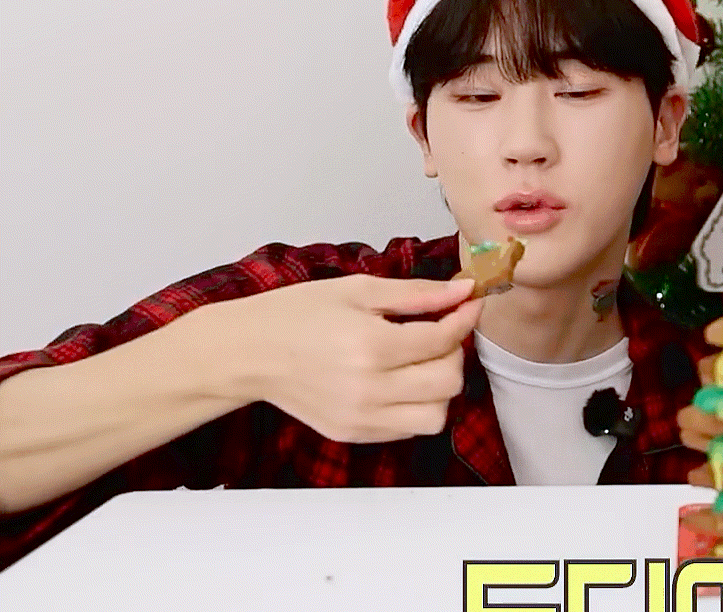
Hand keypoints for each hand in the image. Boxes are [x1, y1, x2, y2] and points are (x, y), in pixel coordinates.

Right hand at [211, 275, 481, 442]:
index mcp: (370, 346)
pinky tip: (400, 380)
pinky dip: (417, 406)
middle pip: (448, 381)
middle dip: (455, 351)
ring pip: (436, 415)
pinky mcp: (353, 434)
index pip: (442, 340)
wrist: (252, 351)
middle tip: (440, 331)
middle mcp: (368, 389)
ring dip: (441, 386)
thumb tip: (462, 289)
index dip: (464, 318)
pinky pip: (408, 429)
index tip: (468, 303)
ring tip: (420, 361)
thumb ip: (416, 293)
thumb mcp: (358, 290)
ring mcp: (361, 418)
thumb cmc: (298, 314)